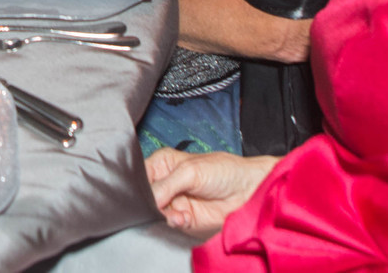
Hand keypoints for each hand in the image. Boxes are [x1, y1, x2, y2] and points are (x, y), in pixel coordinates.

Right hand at [145, 147, 276, 239]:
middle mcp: (167, 182)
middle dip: (151, 203)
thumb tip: (147, 199)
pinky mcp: (186, 218)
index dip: (138, 184)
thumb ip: (166, 185)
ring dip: (164, 215)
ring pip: (157, 211)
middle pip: (147, 195)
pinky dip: (174, 223)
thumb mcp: (190, 171)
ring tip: (176, 214)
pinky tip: (182, 219)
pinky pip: (171, 223)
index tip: (141, 194)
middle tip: (157, 206)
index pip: (141, 174)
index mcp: (164, 164)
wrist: (249, 191)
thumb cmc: (224, 170)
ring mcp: (176, 201)